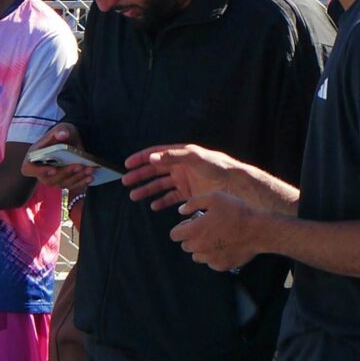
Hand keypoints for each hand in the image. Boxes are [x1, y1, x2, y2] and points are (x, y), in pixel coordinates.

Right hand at [28, 122, 96, 192]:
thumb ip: (60, 130)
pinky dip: (81, 182)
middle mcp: (41, 171)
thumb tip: (62, 135)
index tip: (53, 169)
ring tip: (89, 170)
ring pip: (62, 184)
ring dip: (76, 178)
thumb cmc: (62, 134)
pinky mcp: (64, 181)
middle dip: (65, 174)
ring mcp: (53, 178)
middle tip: (79, 166)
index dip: (39, 172)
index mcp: (34, 157)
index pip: (29, 169)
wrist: (72, 140)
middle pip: (49, 180)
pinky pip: (71, 186)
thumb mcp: (61, 128)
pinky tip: (90, 177)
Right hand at [123, 143, 257, 210]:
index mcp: (180, 155)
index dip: (140, 158)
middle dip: (139, 176)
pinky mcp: (188, 194)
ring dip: (147, 190)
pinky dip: (162, 202)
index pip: (155, 154)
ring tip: (134, 196)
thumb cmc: (217, 166)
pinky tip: (153, 206)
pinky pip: (171, 198)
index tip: (126, 164)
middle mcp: (179, 167)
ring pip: (160, 186)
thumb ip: (173, 156)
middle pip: (154, 171)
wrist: (234, 183)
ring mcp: (183, 181)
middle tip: (126, 182)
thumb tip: (152, 158)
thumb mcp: (195, 157)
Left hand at [168, 188, 271, 271]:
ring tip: (215, 238)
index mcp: (195, 230)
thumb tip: (181, 210)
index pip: (174, 235)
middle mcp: (200, 247)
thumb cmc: (237, 211)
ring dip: (201, 248)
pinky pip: (211, 262)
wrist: (259, 230)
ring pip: (197, 256)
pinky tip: (224, 246)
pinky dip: (214, 256)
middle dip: (191, 238)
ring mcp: (210, 258)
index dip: (180, 229)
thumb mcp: (215, 198)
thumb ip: (193, 203)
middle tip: (205, 229)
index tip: (189, 224)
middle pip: (185, 246)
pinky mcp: (221, 266)